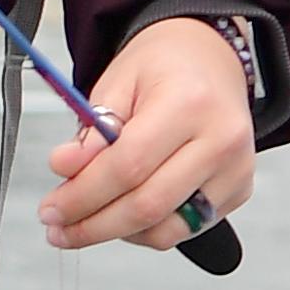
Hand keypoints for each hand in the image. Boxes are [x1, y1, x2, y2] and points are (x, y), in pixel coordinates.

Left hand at [42, 14, 257, 252]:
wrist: (211, 56)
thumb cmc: (164, 66)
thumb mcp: (117, 83)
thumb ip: (92, 132)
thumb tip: (66, 172)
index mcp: (190, 103)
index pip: (128, 167)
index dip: (82, 196)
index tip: (50, 209)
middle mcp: (222, 139)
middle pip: (147, 206)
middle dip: (92, 225)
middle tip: (58, 228)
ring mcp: (236, 168)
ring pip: (167, 230)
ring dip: (118, 233)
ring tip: (88, 220)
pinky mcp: (240, 188)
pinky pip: (186, 229)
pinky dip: (149, 230)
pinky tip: (126, 212)